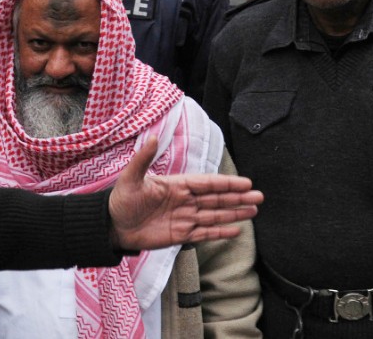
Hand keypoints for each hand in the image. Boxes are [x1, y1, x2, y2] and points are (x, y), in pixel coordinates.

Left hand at [109, 137, 262, 250]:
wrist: (112, 226)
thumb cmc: (121, 200)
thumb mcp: (130, 178)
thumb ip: (143, 159)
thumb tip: (151, 137)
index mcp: (177, 186)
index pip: (207, 184)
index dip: (227, 183)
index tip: (246, 183)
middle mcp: (184, 201)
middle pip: (216, 199)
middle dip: (237, 198)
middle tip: (260, 198)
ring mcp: (184, 218)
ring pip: (214, 216)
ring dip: (234, 213)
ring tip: (253, 211)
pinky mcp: (180, 235)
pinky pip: (203, 234)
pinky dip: (219, 232)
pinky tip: (236, 230)